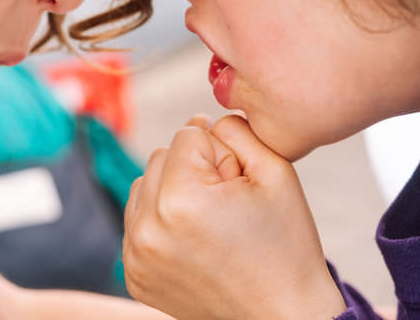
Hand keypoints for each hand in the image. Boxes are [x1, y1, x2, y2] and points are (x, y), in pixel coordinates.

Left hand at [123, 115, 345, 319]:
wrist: (284, 318)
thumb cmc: (285, 245)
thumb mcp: (275, 172)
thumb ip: (235, 129)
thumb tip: (198, 120)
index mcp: (180, 200)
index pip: (187, 135)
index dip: (222, 154)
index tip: (239, 187)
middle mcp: (147, 228)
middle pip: (160, 157)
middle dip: (194, 170)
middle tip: (228, 206)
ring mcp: (135, 256)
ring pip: (144, 186)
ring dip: (172, 192)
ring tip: (211, 224)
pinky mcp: (133, 275)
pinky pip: (138, 221)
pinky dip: (162, 222)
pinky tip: (194, 241)